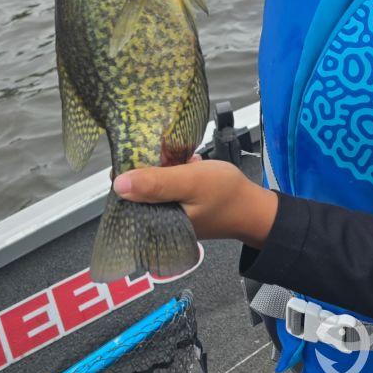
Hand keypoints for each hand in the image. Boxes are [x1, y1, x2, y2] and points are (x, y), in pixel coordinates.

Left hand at [113, 158, 278, 248]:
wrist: (254, 207)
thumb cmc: (223, 193)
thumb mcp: (189, 182)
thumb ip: (156, 183)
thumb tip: (117, 184)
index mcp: (155, 222)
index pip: (126, 198)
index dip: (126, 173)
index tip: (135, 151)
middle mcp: (158, 221)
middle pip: (139, 190)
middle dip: (148, 167)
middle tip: (162, 149)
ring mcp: (170, 213)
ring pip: (154, 186)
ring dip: (162, 167)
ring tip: (176, 153)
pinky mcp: (181, 206)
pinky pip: (168, 187)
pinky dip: (174, 172)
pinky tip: (186, 162)